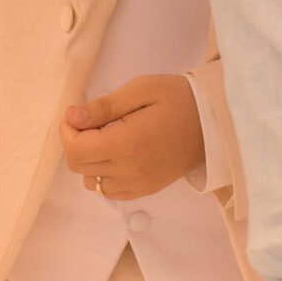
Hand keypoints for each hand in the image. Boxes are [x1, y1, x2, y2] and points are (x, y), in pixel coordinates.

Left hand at [61, 73, 206, 199]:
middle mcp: (130, 170)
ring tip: (106, 137)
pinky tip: (117, 154)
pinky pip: (110, 191)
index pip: (76, 149)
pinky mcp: (146, 189)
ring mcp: (138, 184)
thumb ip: (104, 106)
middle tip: (90, 121)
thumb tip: (73, 118)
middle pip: (79, 166)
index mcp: (126, 143)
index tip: (76, 114)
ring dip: (89, 160)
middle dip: (76, 142)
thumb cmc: (179, 99)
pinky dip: (105, 175)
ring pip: (91, 181)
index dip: (67, 131)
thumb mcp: (141, 89)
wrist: (214, 122)